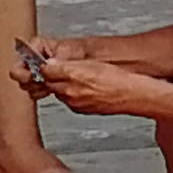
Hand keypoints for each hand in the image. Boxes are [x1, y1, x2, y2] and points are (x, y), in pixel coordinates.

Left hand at [34, 49, 159, 121]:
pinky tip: (83, 89)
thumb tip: (51, 64)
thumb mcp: (91, 63)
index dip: (42, 65)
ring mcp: (74, 102)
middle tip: (57, 70)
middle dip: (51, 77)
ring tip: (78, 79)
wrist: (131, 95)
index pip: (45, 70)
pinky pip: (69, 100)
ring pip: (59, 92)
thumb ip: (67, 64)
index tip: (40, 63)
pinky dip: (71, 94)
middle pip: (49, 83)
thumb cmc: (116, 78)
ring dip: (62, 86)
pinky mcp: (80, 109)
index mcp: (72, 75)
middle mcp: (70, 91)